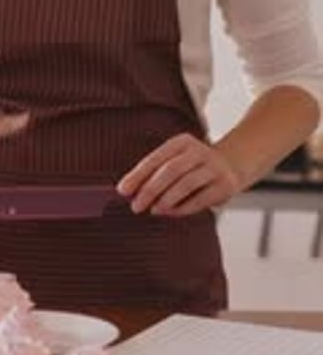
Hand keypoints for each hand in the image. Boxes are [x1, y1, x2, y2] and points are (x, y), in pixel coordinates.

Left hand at [117, 133, 241, 215]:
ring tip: (154, 210)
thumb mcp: (176, 160)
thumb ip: (155, 173)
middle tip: (136, 206)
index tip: (123, 190)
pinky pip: (201, 198)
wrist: (233, 164)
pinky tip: (171, 212)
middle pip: (170, 170)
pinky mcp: (225, 185)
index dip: (138, 174)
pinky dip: (183, 208)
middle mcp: (199, 151)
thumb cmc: (194, 166)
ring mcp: (214, 167)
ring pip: (186, 183)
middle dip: (150, 189)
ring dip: (166, 200)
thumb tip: (129, 191)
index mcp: (182, 142)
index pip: (156, 158)